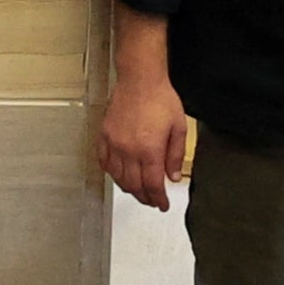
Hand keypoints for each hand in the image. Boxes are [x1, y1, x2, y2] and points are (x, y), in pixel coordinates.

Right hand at [95, 71, 194, 211]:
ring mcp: (114, 144)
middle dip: (144, 197)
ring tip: (138, 190)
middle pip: (134, 185)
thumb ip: (175, 155)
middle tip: (152, 200)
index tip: (163, 205)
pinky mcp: (105, 137)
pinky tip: (118, 174)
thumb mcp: (179, 127)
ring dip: (129, 188)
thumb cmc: (160, 98)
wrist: (139, 80)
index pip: (153, 184)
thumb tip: (172, 176)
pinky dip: (111, 173)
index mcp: (150, 150)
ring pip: (118, 177)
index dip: (158, 199)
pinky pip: (104, 162)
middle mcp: (129, 151)